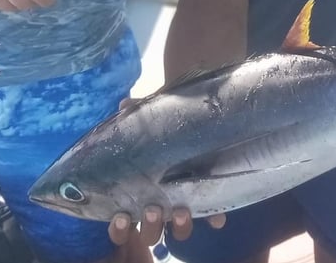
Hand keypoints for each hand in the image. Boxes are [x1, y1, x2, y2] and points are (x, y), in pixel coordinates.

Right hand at [107, 97, 225, 246]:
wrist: (192, 111)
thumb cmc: (162, 121)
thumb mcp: (149, 117)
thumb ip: (136, 113)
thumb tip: (125, 105)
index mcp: (138, 191)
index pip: (122, 221)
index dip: (120, 228)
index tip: (122, 217)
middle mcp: (160, 202)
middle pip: (151, 231)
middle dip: (151, 226)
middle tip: (152, 210)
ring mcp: (183, 202)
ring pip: (179, 230)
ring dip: (180, 226)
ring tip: (181, 210)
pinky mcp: (207, 197)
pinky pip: (211, 215)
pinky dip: (213, 217)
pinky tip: (215, 216)